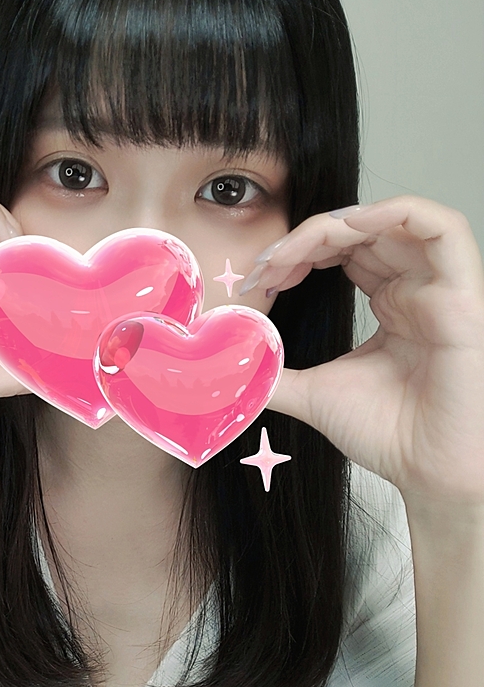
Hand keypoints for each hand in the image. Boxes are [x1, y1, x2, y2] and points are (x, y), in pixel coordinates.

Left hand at [247, 196, 483, 504]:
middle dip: (304, 239)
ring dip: (337, 224)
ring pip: (395, 219)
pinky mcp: (463, 296)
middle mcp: (418, 288)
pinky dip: (394, 211)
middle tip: (262, 268)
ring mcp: (441, 288)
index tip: (254, 280)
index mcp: (392, 303)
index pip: (343, 251)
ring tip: (293, 251)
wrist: (429, 475)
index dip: (295, 252)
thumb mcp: (314, 394)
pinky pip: (444, 227)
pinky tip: (345, 227)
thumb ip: (274, 374)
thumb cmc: (391, 436)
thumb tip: (226, 367)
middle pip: (363, 230)